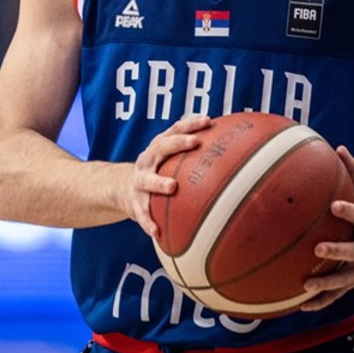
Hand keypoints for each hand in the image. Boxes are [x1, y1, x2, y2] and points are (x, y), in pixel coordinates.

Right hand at [123, 114, 213, 237]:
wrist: (122, 189)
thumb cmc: (157, 172)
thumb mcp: (168, 159)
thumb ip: (191, 154)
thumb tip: (231, 149)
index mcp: (158, 148)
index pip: (174, 130)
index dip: (190, 124)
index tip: (208, 120)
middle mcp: (147, 160)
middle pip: (160, 147)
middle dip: (177, 143)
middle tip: (195, 142)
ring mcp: (138, 181)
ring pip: (146, 180)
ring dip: (158, 182)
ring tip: (172, 186)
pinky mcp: (134, 202)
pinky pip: (141, 213)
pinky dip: (148, 222)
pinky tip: (157, 232)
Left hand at [300, 146, 353, 311]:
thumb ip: (353, 173)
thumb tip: (338, 147)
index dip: (349, 212)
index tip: (333, 206)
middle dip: (339, 251)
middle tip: (317, 248)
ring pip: (347, 280)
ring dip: (327, 284)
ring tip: (306, 285)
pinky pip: (338, 295)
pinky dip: (322, 302)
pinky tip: (301, 305)